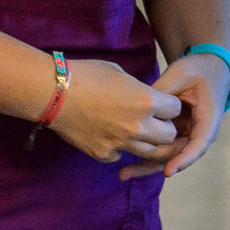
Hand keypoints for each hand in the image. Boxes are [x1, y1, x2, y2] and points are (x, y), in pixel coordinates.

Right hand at [51, 58, 182, 163]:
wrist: (53, 93)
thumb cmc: (85, 75)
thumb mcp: (119, 73)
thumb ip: (138, 89)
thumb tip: (146, 97)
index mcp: (146, 100)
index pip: (175, 109)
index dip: (169, 105)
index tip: (162, 104)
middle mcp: (138, 125)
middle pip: (169, 136)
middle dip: (165, 128)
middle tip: (155, 121)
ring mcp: (122, 143)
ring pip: (150, 152)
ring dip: (147, 142)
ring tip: (136, 131)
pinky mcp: (104, 154)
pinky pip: (122, 156)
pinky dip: (120, 148)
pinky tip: (110, 135)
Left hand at [120, 52, 229, 179]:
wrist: (209, 67)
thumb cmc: (197, 69)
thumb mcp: (180, 74)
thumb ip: (161, 92)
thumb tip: (138, 108)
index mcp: (209, 119)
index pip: (198, 144)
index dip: (184, 159)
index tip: (169, 171)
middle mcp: (200, 133)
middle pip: (179, 157)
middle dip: (154, 166)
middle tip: (128, 173)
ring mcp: (187, 135)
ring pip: (168, 157)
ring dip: (146, 165)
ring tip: (123, 173)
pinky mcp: (177, 134)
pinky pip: (162, 148)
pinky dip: (146, 154)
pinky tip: (126, 162)